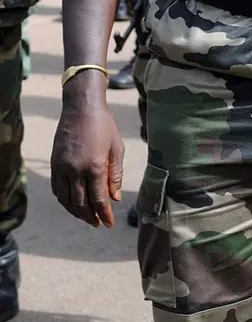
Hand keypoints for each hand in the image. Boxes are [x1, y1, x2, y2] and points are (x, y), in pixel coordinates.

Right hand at [51, 93, 123, 226]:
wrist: (81, 107)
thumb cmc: (104, 125)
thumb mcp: (116, 147)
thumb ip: (116, 174)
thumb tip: (115, 198)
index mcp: (95, 166)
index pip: (98, 200)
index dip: (104, 214)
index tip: (109, 224)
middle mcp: (76, 170)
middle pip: (80, 204)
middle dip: (90, 217)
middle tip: (98, 223)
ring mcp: (63, 167)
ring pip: (66, 200)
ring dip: (76, 212)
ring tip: (86, 216)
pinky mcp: (55, 164)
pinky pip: (57, 189)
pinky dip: (64, 200)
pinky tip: (72, 203)